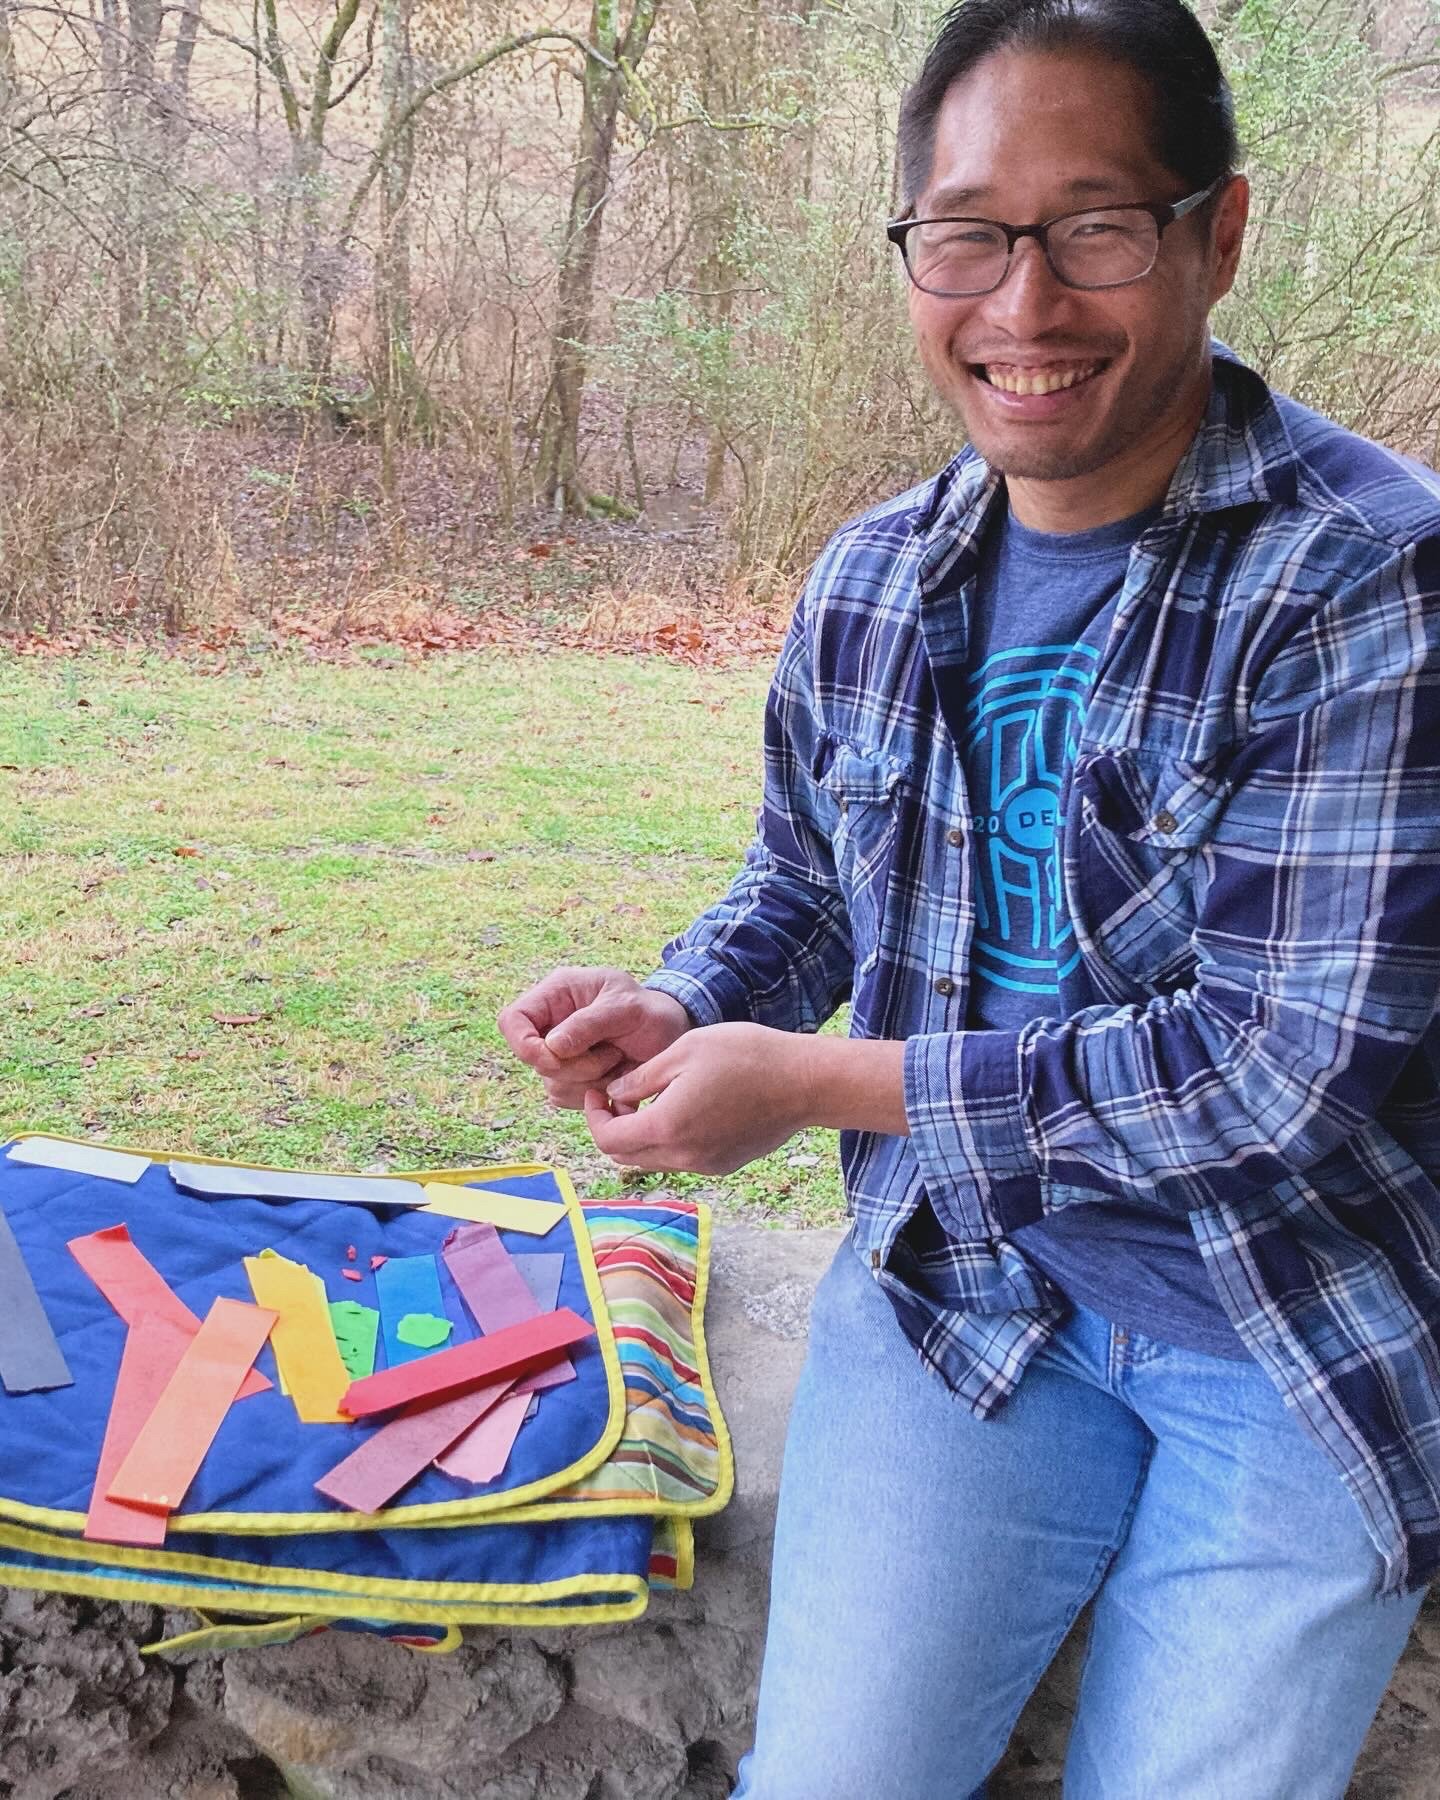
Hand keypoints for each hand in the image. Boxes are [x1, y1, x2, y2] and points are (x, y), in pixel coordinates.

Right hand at [497, 966, 691, 1110]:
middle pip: (532, 1059)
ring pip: (551, 1084)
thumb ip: (589, 1023)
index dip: (524, 1043)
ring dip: (589, 1080)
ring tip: (619, 1060)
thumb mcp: (626, 1007)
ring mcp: (558, 1054)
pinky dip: (593, 1094)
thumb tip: (552, 1046)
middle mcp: (551, 1024)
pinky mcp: (570, 1078)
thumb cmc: (651, 1012)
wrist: (671, 1036)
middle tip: (612, 1053)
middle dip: (574, 1066)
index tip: (556, 1056)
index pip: (512, 1020)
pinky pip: (566, 1099)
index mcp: (556, 995)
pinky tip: (616, 1076)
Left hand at [582, 1022, 815, 1174]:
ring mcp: (706, 1165)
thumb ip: (641, 1077)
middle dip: (612, 1128)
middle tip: (619, 1096)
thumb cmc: (746, 1055)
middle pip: (625, 1156)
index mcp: (667, 1126)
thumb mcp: (684, 1051)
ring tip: (652, 1099)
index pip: (608, 1139)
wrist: (804, 1082)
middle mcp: (683, 1156)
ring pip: (653, 1160)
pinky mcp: (724, 1164)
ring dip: (640, 1135)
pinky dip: (668, 1140)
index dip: (594, 1116)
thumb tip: (614, 1095)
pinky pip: (681, 1159)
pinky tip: (684, 1109)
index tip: (598, 1091)